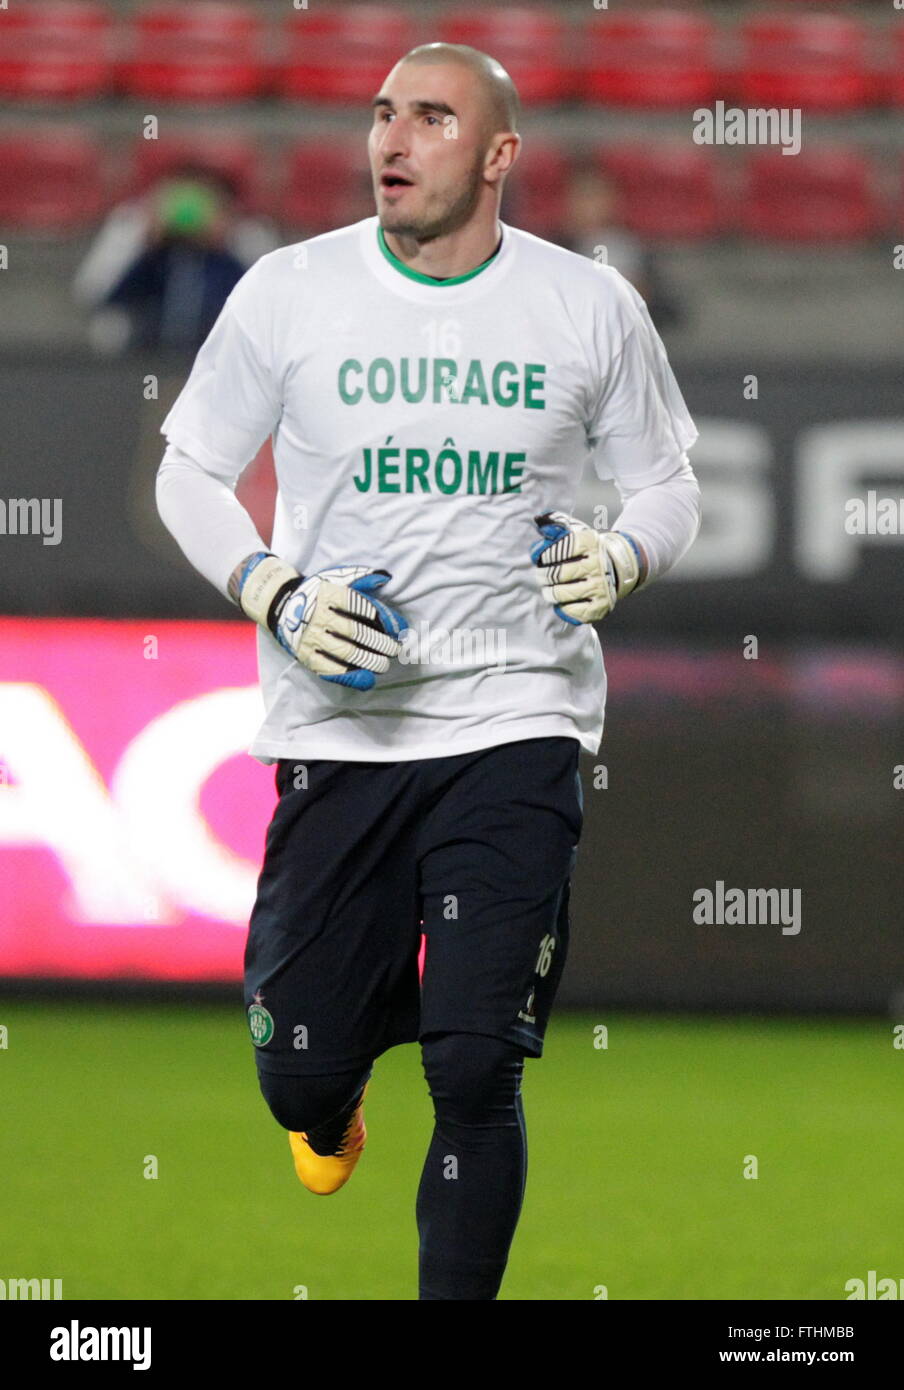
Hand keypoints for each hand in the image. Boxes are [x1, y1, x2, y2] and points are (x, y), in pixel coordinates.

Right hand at [235, 553, 406, 688]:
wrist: (281, 605)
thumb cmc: (318, 592)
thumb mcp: (335, 578)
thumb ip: (361, 578)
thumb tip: (385, 578)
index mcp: (329, 595)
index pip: (364, 608)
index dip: (386, 619)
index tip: (399, 629)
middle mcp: (319, 616)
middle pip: (358, 633)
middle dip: (382, 644)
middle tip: (395, 649)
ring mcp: (311, 638)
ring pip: (347, 654)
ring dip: (370, 661)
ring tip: (384, 664)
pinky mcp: (306, 656)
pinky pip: (331, 670)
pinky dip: (351, 677)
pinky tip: (367, 679)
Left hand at [530, 512, 644, 624]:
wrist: (619, 567)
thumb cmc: (589, 551)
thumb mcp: (577, 533)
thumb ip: (556, 526)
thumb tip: (539, 521)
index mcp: (590, 543)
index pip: (560, 549)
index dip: (544, 555)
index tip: (538, 558)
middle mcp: (597, 564)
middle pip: (559, 574)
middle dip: (543, 576)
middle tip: (541, 576)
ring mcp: (600, 587)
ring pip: (563, 593)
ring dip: (550, 593)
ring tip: (548, 590)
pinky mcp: (601, 606)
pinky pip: (574, 611)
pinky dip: (563, 608)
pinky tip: (561, 602)